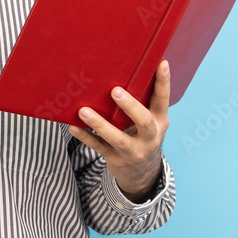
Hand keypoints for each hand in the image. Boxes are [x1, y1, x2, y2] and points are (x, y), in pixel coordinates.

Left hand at [67, 59, 169, 202]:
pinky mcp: (117, 160)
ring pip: (118, 139)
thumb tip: (121, 71)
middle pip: (144, 121)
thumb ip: (141, 102)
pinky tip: (73, 127)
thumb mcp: (149, 121)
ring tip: (83, 111)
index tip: (162, 63)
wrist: (142, 174)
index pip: (163, 100)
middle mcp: (150, 137)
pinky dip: (86, 137)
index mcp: (160, 121)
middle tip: (115, 91)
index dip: (163, 82)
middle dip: (130, 106)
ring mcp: (134, 151)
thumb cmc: (141, 135)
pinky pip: (100, 147)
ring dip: (100, 124)